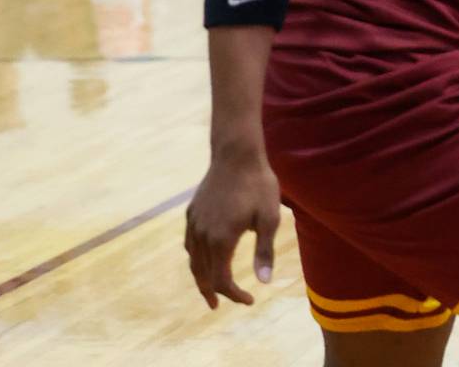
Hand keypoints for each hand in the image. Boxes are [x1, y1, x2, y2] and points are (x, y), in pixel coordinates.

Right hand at [185, 151, 281, 308]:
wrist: (236, 153)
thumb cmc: (258, 184)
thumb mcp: (269, 217)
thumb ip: (264, 251)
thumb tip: (263, 282)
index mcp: (221, 240)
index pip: (221, 280)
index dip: (234, 295)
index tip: (249, 300)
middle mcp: (202, 235)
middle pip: (203, 275)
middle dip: (214, 292)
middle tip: (220, 304)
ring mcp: (194, 223)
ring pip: (192, 260)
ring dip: (200, 278)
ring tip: (209, 288)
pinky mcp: (192, 212)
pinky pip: (189, 243)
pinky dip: (195, 257)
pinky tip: (202, 257)